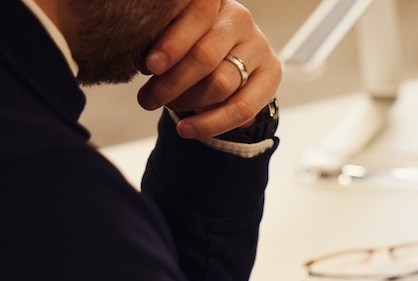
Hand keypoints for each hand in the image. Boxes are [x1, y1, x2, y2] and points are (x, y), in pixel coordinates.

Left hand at [138, 0, 281, 138]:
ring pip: (221, 84)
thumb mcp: (175, 35)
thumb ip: (163, 40)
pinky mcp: (272, 73)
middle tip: (148, 99)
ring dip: (188, 101)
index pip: (198, 16)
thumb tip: (145, 65)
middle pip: (206, 56)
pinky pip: (241, 108)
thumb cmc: (189, 44)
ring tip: (166, 106)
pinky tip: (186, 130)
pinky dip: (210, 124)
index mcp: (214, 0)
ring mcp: (259, 45)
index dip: (173, 43)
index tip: (150, 66)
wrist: (227, 59)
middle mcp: (240, 18)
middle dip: (173, 82)